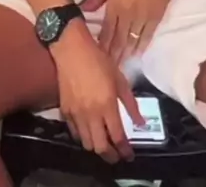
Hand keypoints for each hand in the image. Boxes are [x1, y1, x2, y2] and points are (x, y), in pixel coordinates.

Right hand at [51, 20, 142, 162]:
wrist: (71, 49)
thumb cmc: (98, 60)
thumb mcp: (119, 79)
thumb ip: (131, 103)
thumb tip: (141, 123)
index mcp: (107, 105)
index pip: (118, 137)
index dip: (125, 151)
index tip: (130, 155)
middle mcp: (91, 114)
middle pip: (100, 147)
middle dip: (111, 156)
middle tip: (117, 155)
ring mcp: (76, 114)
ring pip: (86, 143)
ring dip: (96, 147)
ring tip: (103, 143)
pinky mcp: (64, 110)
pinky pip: (74, 133)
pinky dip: (83, 136)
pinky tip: (89, 130)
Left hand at [81, 0, 177, 64]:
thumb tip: (83, 9)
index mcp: (115, 5)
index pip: (106, 31)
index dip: (101, 46)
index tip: (95, 57)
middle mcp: (127, 15)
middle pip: (118, 40)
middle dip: (112, 56)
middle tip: (106, 70)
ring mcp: (142, 19)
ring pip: (132, 42)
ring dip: (125, 55)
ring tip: (119, 68)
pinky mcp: (155, 19)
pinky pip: (146, 37)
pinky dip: (140, 48)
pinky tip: (135, 55)